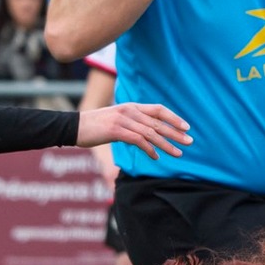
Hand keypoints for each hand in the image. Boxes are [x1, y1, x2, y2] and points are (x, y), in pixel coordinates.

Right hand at [76, 102, 191, 160]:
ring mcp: (123, 120)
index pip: (159, 110)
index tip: (187, 127)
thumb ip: (133, 124)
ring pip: (151, 133)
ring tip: (178, 153)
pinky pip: (138, 140)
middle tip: (190, 142)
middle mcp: (130, 111)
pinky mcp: (116, 130)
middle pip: (159, 122)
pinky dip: (149, 149)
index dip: (174, 118)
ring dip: (167, 144)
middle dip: (176, 133)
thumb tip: (147, 137)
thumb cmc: (96, 126)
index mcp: (132, 107)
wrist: (74, 126)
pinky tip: (156, 157)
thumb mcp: (117, 120)